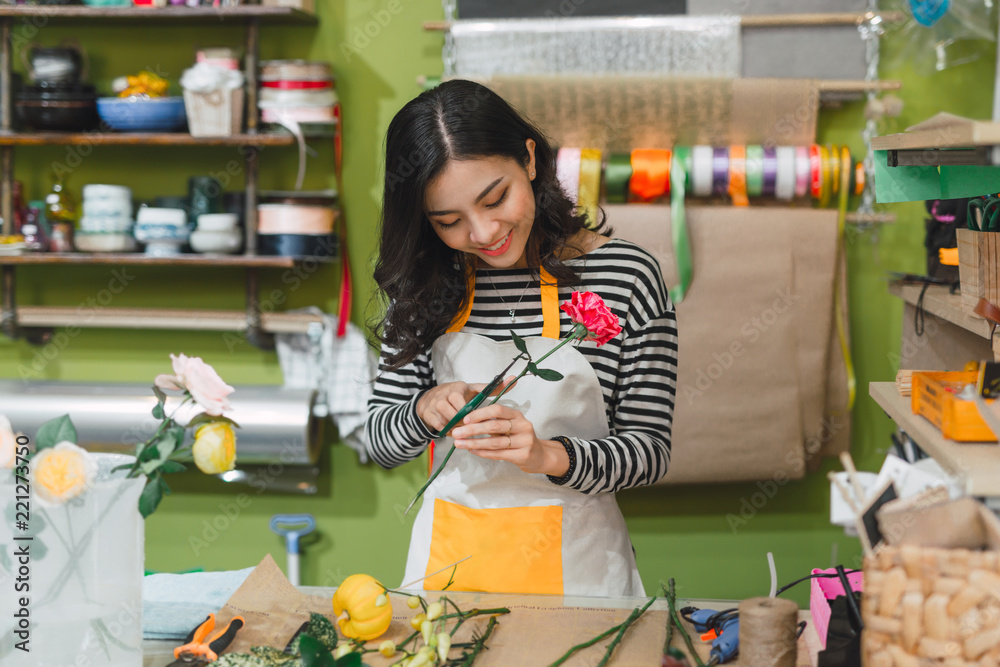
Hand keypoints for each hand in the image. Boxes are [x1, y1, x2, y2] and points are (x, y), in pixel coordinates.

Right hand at [415, 377, 513, 435]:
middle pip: (454, 413)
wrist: (431, 398)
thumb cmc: (458, 395)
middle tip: (469, 426)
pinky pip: (439, 426)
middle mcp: (445, 394)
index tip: (474, 419)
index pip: (462, 400)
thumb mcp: (474, 389)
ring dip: (455, 427)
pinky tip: (454, 431)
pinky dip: (447, 431)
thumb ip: (493, 387)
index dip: (468, 412)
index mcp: (458, 387)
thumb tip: (513, 380)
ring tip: (462, 429)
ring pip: (446, 420)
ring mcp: (434, 404)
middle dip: (462, 422)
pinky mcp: (427, 414)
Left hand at [451, 403, 569, 476]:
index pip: (497, 409)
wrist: (539, 456)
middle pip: (494, 426)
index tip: (464, 419)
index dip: (480, 413)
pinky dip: (483, 453)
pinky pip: (498, 454)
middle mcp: (523, 426)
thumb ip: (493, 423)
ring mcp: (524, 441)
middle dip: (472, 429)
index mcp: (517, 415)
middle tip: (456, 432)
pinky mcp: (523, 455)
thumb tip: (467, 421)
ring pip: (494, 442)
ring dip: (474, 443)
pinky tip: (472, 451)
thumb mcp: (509, 426)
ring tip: (459, 444)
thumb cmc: (518, 439)